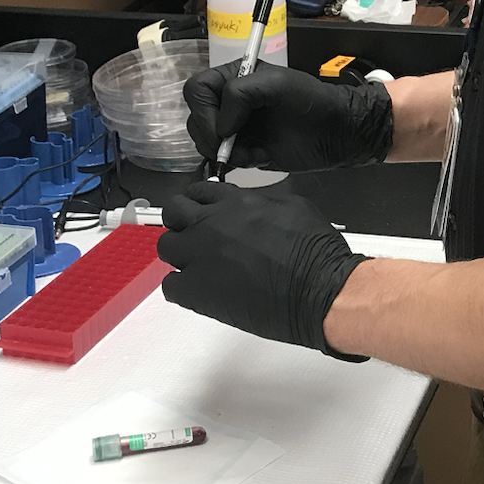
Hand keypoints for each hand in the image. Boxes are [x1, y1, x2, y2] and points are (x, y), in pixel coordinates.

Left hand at [157, 182, 367, 359]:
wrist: (317, 290)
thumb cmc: (315, 252)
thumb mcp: (293, 207)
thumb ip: (263, 203)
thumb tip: (253, 206)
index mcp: (236, 203)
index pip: (200, 192)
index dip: (199, 201)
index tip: (202, 210)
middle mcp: (211, 224)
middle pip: (174, 211)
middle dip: (181, 220)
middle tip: (193, 233)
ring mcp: (199, 257)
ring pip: (166, 246)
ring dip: (179, 251)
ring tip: (196, 263)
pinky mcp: (197, 290)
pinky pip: (170, 284)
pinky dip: (181, 286)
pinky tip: (199, 289)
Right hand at [183, 61, 392, 170]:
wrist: (337, 133)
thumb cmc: (312, 102)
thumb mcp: (278, 84)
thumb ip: (241, 93)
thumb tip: (222, 126)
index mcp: (234, 78)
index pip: (197, 90)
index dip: (206, 111)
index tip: (227, 128)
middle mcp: (229, 102)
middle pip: (196, 119)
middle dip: (213, 137)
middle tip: (237, 146)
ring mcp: (235, 127)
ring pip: (204, 143)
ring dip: (227, 152)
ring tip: (255, 151)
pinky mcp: (243, 151)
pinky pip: (220, 161)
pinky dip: (236, 163)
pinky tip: (259, 158)